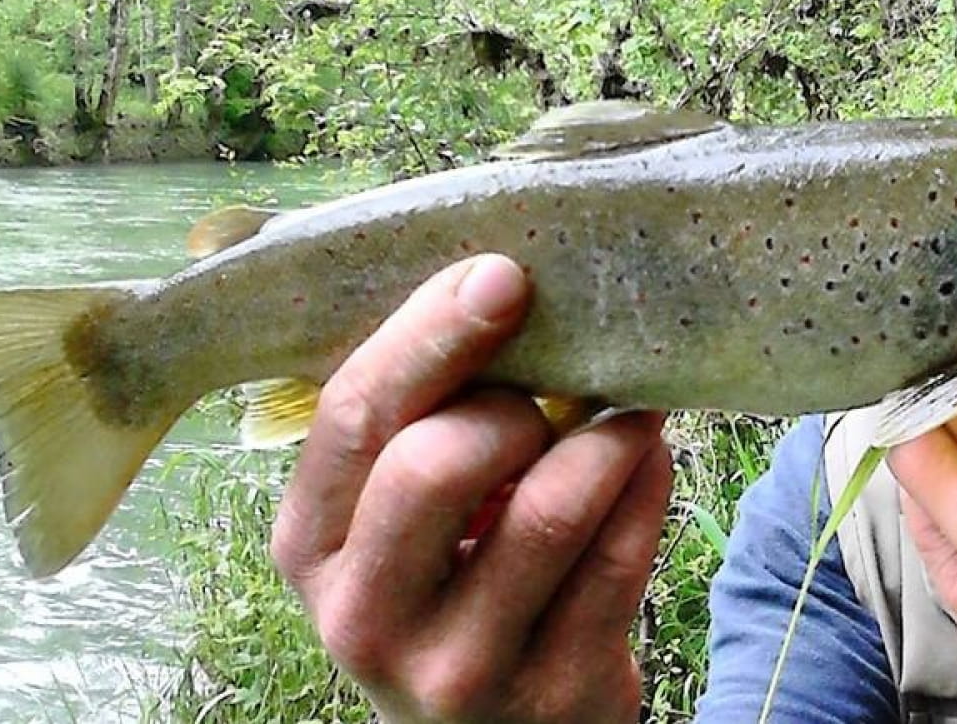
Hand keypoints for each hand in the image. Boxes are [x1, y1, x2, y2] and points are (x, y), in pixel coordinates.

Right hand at [270, 255, 672, 722]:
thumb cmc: (446, 590)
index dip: (431, 331)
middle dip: (513, 402)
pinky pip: (620, 559)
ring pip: (548, 510)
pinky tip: (646, 459)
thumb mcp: (392, 523)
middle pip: (434, 463)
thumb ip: (418, 426)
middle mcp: (365, 615)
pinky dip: (645, 485)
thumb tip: (502, 292)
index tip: (503, 274)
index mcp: (311, 546)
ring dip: (604, 437)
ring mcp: (459, 668)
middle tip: (551, 393)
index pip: (354, 416)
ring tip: (626, 411)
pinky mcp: (554, 695)